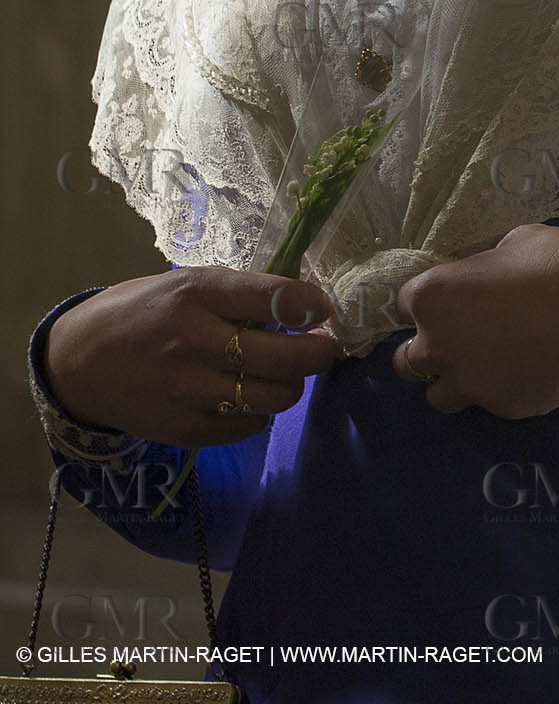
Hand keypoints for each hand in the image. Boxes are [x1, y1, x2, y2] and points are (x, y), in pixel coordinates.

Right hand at [43, 267, 340, 446]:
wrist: (80, 362)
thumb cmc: (142, 312)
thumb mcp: (184, 283)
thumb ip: (236, 294)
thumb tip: (298, 305)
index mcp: (197, 294)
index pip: (271, 296)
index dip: (310, 305)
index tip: (323, 309)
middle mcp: (196, 342)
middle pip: (284, 357)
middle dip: (319, 352)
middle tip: (322, 346)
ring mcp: (190, 391)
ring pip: (274, 397)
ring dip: (292, 385)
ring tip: (285, 373)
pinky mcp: (184, 429)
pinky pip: (248, 426)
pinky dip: (260, 412)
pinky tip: (251, 397)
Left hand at [391, 223, 558, 417]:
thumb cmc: (556, 261)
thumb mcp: (510, 245)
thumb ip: (482, 268)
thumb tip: (486, 277)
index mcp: (433, 296)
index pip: (402, 306)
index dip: (427, 304)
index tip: (448, 303)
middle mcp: (438, 344)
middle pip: (406, 361)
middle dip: (427, 351)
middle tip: (460, 340)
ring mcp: (469, 382)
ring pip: (437, 397)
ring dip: (454, 382)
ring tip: (486, 366)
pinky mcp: (500, 408)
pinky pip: (489, 403)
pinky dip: (500, 391)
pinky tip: (527, 371)